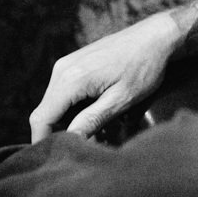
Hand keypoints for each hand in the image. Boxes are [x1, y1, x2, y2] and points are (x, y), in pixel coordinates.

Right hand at [27, 12, 181, 140]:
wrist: (156, 36)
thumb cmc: (144, 67)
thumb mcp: (121, 99)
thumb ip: (92, 120)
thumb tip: (69, 141)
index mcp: (70, 79)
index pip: (41, 119)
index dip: (43, 142)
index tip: (57, 160)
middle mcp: (61, 70)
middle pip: (46, 113)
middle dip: (62, 133)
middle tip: (86, 148)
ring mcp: (66, 64)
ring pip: (55, 105)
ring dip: (71, 122)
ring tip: (100, 132)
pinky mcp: (74, 64)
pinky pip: (65, 93)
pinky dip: (76, 108)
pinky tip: (98, 114)